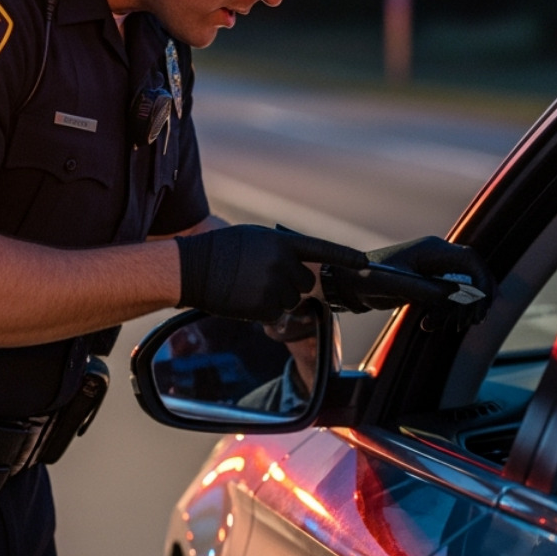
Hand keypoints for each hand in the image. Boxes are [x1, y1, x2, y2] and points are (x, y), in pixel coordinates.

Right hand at [174, 225, 365, 323]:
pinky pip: (277, 316)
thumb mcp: (255, 240)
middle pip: (306, 282)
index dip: (346, 257)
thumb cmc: (220, 250)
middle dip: (291, 283)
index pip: (323, 249)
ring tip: (249, 287)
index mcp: (282, 242)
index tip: (365, 264)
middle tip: (263, 277)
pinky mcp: (264, 308)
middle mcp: (283, 264)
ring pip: (292, 300)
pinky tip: (245, 300)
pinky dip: (264, 312)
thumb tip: (299, 267)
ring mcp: (274, 287)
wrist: (191, 268)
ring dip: (276, 298)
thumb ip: (281, 250)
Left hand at [321, 236, 493, 330]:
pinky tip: (428, 324)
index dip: (483, 280)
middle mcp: (436, 257)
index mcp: (432, 249)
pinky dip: (443, 314)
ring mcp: (432, 271)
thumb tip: (459, 296)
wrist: (348, 284)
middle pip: (471, 276)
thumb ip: (428, 289)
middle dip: (474, 300)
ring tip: (439, 325)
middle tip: (470, 321)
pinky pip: (446, 300)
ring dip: (456, 311)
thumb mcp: (396, 284)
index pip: (470, 260)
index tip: (484, 302)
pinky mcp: (426, 285)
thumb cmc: (368, 277)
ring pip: (461, 292)